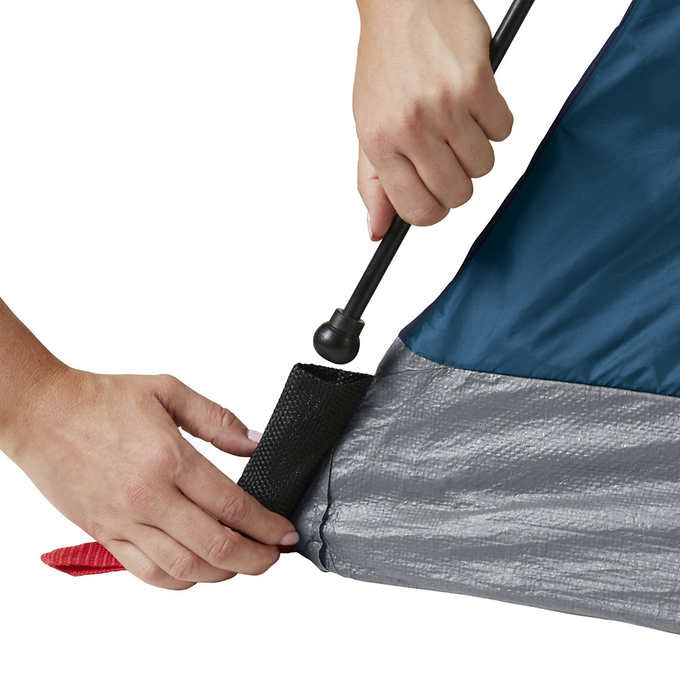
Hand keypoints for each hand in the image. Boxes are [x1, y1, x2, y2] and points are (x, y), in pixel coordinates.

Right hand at [4, 366, 297, 589]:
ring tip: (243, 564)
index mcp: (169, 459)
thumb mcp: (168, 391)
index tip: (285, 532)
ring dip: (222, 574)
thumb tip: (254, 442)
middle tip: (274, 555)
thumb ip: (217, 420)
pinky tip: (198, 572)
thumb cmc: (101, 399)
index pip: (232, 506)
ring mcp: (124, 521)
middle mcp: (148, 497)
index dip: (266, 525)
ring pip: (183, 568)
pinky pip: (146, 573)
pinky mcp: (105, 534)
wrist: (42, 413)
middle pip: (214, 546)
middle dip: (255, 558)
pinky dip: (179, 581)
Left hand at [354, 0, 512, 238]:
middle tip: (446, 151)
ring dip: (476, 149)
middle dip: (457, 180)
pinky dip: (493, 121)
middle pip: (457, 195)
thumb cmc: (386, 66)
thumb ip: (373, 182)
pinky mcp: (477, 82)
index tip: (435, 195)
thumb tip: (377, 231)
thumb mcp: (367, 127)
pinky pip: (504, 131)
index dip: (433, 211)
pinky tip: (472, 99)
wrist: (402, 1)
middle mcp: (411, 128)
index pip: (417, 212)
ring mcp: (445, 106)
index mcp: (380, 143)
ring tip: (456, 120)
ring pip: (483, 166)